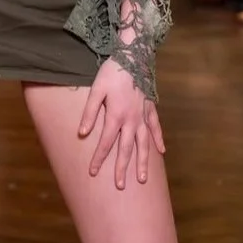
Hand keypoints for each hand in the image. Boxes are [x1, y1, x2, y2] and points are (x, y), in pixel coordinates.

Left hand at [78, 59, 165, 190]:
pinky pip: (156, 128)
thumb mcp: (95, 90)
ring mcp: (143, 115)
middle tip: (120, 186)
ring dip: (143, 162)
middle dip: (122, 168)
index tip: (93, 173)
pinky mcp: (151, 108)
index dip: (99, 159)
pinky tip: (162, 152)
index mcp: (115, 116)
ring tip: (142, 179)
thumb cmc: (111, 72)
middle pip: (126, 149)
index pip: (105, 143)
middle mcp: (131, 120)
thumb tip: (81, 134)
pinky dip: (159, 140)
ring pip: (144, 144)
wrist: (133, 56)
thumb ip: (89, 112)